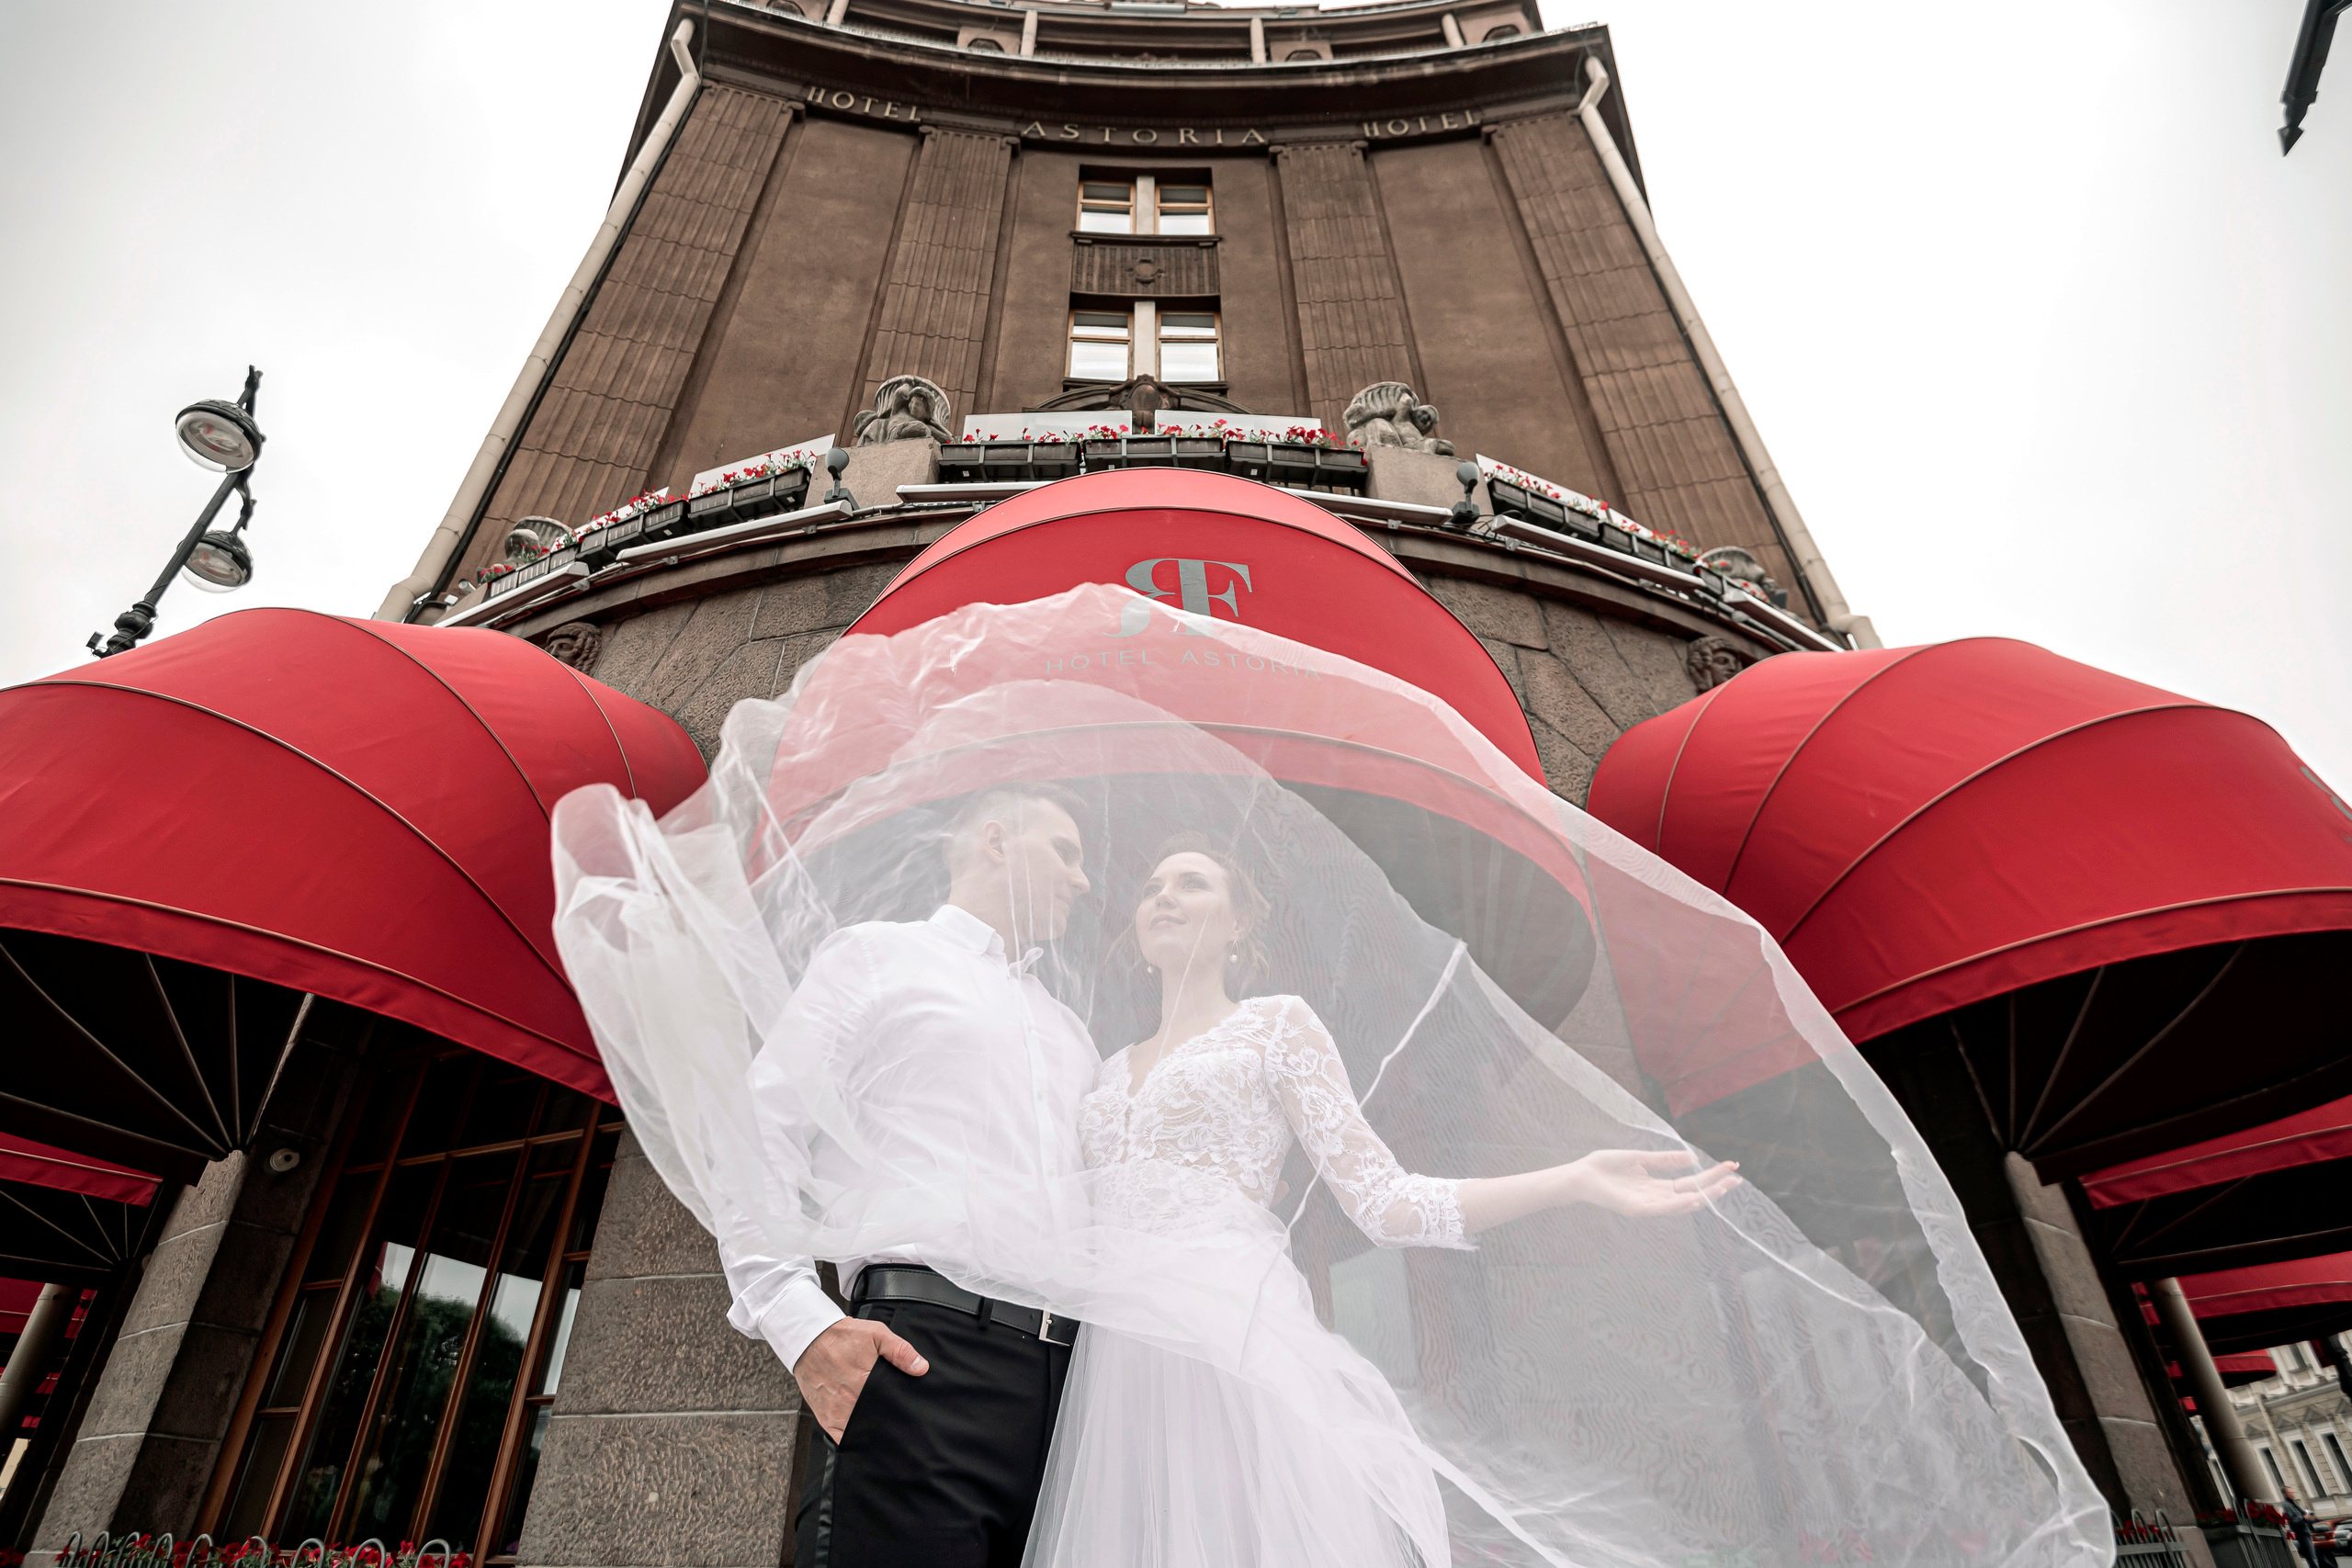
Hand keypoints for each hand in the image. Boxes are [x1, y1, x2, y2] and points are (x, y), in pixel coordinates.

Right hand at [793, 1316, 927, 1441]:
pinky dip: (854, 1439)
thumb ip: (900, 1351)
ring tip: (885, 1432)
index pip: (892, 1405)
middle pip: (878, 1421)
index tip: (911, 1414)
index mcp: (866, 1382)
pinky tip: (864, 1435)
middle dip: (890, 1423)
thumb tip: (921, 1368)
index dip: (902, 1411)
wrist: (809, 1340)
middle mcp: (851, 1401)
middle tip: (900, 1424)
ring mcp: (837, 1412)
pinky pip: (843, 1437)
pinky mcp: (826, 1418)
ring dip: (873, 1433)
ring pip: (862, 1432)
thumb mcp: (876, 1334)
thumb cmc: (843, 1337)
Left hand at [1570, 1149, 1740, 1217]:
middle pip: (1692, 1193)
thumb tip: (1692, 1157)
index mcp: (1657, 1186)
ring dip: (1703, 1196)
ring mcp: (1647, 1206)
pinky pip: (1661, 1208)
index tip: (1730, 1167)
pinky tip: (1693, 1199)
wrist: (1580, 1175)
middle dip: (1715, 1187)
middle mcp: (1656, 1198)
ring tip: (1723, 1187)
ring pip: (1681, 1203)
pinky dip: (1678, 1205)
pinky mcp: (1635, 1210)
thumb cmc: (1605, 1167)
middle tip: (1737, 1179)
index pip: (1690, 1183)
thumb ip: (1664, 1160)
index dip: (1710, 1176)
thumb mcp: (1640, 1158)